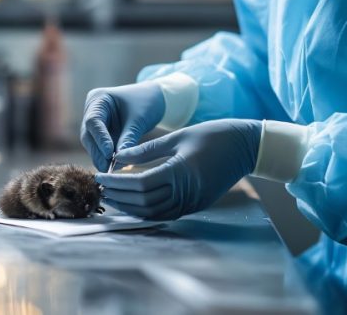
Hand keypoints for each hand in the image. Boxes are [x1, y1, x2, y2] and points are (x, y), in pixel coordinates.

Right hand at [80, 82, 164, 171]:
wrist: (155, 98)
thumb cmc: (147, 102)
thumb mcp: (139, 120)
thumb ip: (128, 138)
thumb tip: (118, 161)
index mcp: (99, 99)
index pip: (93, 121)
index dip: (100, 139)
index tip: (109, 154)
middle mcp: (92, 110)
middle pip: (89, 134)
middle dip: (98, 152)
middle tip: (106, 169)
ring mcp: (96, 123)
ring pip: (93, 143)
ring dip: (101, 157)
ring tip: (110, 171)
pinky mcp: (102, 133)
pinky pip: (101, 147)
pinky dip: (107, 157)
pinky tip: (114, 168)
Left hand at [96, 119, 261, 219]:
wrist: (246, 147)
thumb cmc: (212, 135)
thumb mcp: (177, 136)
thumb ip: (147, 149)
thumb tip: (119, 156)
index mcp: (180, 172)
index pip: (140, 184)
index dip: (117, 182)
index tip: (100, 176)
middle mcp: (186, 192)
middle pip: (143, 202)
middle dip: (119, 196)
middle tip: (101, 188)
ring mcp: (192, 202)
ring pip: (153, 212)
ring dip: (130, 207)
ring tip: (113, 195)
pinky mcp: (196, 205)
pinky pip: (166, 213)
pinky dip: (146, 210)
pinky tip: (134, 201)